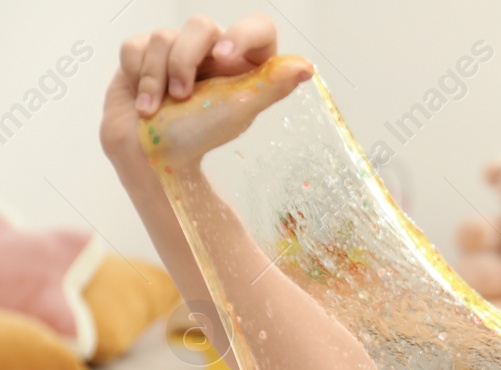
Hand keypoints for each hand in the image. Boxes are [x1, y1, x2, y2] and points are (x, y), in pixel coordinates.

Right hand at [101, 13, 283, 169]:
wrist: (150, 155)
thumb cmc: (198, 136)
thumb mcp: (239, 110)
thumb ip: (271, 86)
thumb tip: (306, 68)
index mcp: (244, 63)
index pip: (257, 27)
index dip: (242, 33)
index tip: (224, 56)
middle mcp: (213, 51)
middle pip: (200, 25)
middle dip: (184, 61)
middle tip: (182, 97)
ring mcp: (176, 50)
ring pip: (162, 36)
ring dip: (156, 77)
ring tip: (155, 109)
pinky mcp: (143, 54)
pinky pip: (135, 45)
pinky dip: (137, 75)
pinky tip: (144, 102)